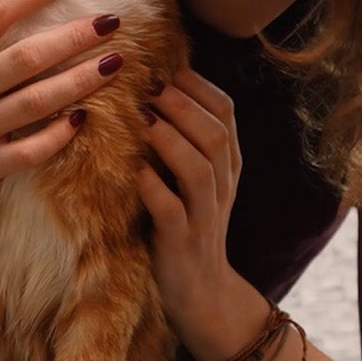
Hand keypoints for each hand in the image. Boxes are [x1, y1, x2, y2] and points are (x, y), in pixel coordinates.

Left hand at [136, 69, 262, 360]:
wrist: (201, 292)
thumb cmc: (186, 223)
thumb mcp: (193, 179)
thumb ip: (183, 139)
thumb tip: (150, 87)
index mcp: (226, 164)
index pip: (225, 112)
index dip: (197, 86)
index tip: (165, 68)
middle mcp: (222, 185)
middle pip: (215, 134)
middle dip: (183, 106)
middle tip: (151, 87)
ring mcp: (204, 215)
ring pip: (200, 169)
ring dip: (170, 140)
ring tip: (144, 121)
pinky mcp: (181, 242)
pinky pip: (172, 210)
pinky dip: (154, 188)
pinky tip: (135, 172)